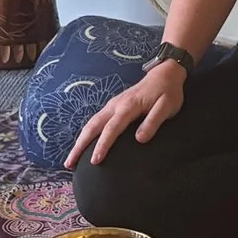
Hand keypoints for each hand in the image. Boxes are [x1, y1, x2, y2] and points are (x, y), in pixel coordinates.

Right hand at [64, 62, 184, 167]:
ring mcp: (113, 105)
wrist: (165, 73)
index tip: (94, 161)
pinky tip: (83, 144)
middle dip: (79, 145)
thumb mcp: (167, 106)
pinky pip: (95, 121)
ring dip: (79, 141)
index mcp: (128, 106)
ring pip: (91, 124)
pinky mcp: (113, 106)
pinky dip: (86, 134)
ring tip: (70, 159)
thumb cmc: (168, 92)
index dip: (102, 145)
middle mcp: (115, 105)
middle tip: (69, 164)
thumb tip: (139, 139)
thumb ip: (153, 121)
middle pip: (93, 126)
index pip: (112, 128)